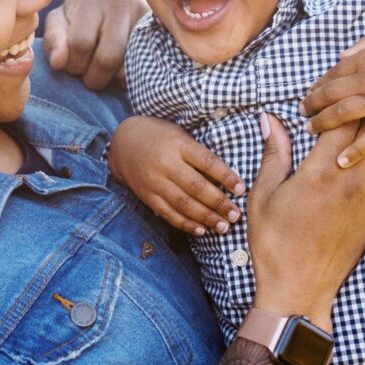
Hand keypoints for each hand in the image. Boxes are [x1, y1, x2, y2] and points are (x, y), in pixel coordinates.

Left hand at [43, 0, 148, 89]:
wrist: (115, 0)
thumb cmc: (81, 15)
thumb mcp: (60, 22)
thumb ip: (54, 42)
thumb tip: (58, 63)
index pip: (81, 43)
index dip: (74, 64)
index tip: (73, 65)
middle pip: (108, 58)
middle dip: (94, 77)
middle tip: (89, 74)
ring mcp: (146, 14)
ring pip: (129, 66)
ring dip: (113, 79)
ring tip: (105, 72)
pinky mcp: (162, 29)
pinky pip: (146, 65)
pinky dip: (132, 75)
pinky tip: (123, 70)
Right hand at [108, 116, 244, 234]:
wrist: (123, 143)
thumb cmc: (160, 136)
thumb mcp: (180, 135)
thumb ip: (199, 153)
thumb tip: (228, 176)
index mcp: (178, 144)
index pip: (207, 162)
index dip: (226, 176)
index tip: (241, 189)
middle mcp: (165, 163)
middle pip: (196, 186)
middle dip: (219, 203)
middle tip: (236, 215)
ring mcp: (154, 181)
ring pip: (183, 203)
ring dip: (206, 217)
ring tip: (224, 227)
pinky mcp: (146, 195)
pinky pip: (167, 213)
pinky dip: (185, 223)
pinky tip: (201, 230)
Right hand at [248, 113, 364, 331]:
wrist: (299, 287)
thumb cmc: (275, 242)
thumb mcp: (263, 194)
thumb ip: (273, 154)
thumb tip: (270, 120)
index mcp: (321, 174)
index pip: (341, 123)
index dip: (334, 105)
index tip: (322, 99)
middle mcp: (352, 182)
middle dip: (357, 111)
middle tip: (342, 105)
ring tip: (356, 124)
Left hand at [301, 29, 364, 167]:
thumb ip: (362, 46)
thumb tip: (343, 56)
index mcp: (361, 61)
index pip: (331, 75)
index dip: (317, 85)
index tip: (309, 92)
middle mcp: (364, 81)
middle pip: (330, 94)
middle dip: (312, 104)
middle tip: (301, 111)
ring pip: (341, 114)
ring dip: (322, 122)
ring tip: (310, 128)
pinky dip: (356, 150)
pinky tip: (342, 161)